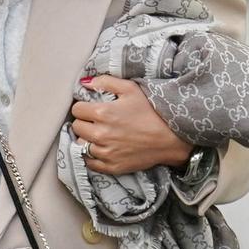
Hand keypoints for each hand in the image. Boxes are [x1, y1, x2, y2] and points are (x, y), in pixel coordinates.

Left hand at [70, 74, 192, 175]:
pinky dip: (91, 156)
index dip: (83, 107)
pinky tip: (101, 148)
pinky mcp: (111, 166)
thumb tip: (85, 82)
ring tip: (97, 135)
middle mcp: (100, 134)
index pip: (76, 110)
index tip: (91, 108)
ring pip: (80, 145)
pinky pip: (89, 162)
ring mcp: (105, 152)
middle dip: (84, 122)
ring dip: (86, 139)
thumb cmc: (152, 111)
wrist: (172, 138)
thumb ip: (106, 82)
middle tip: (95, 121)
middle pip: (76, 127)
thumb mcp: (131, 89)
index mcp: (103, 113)